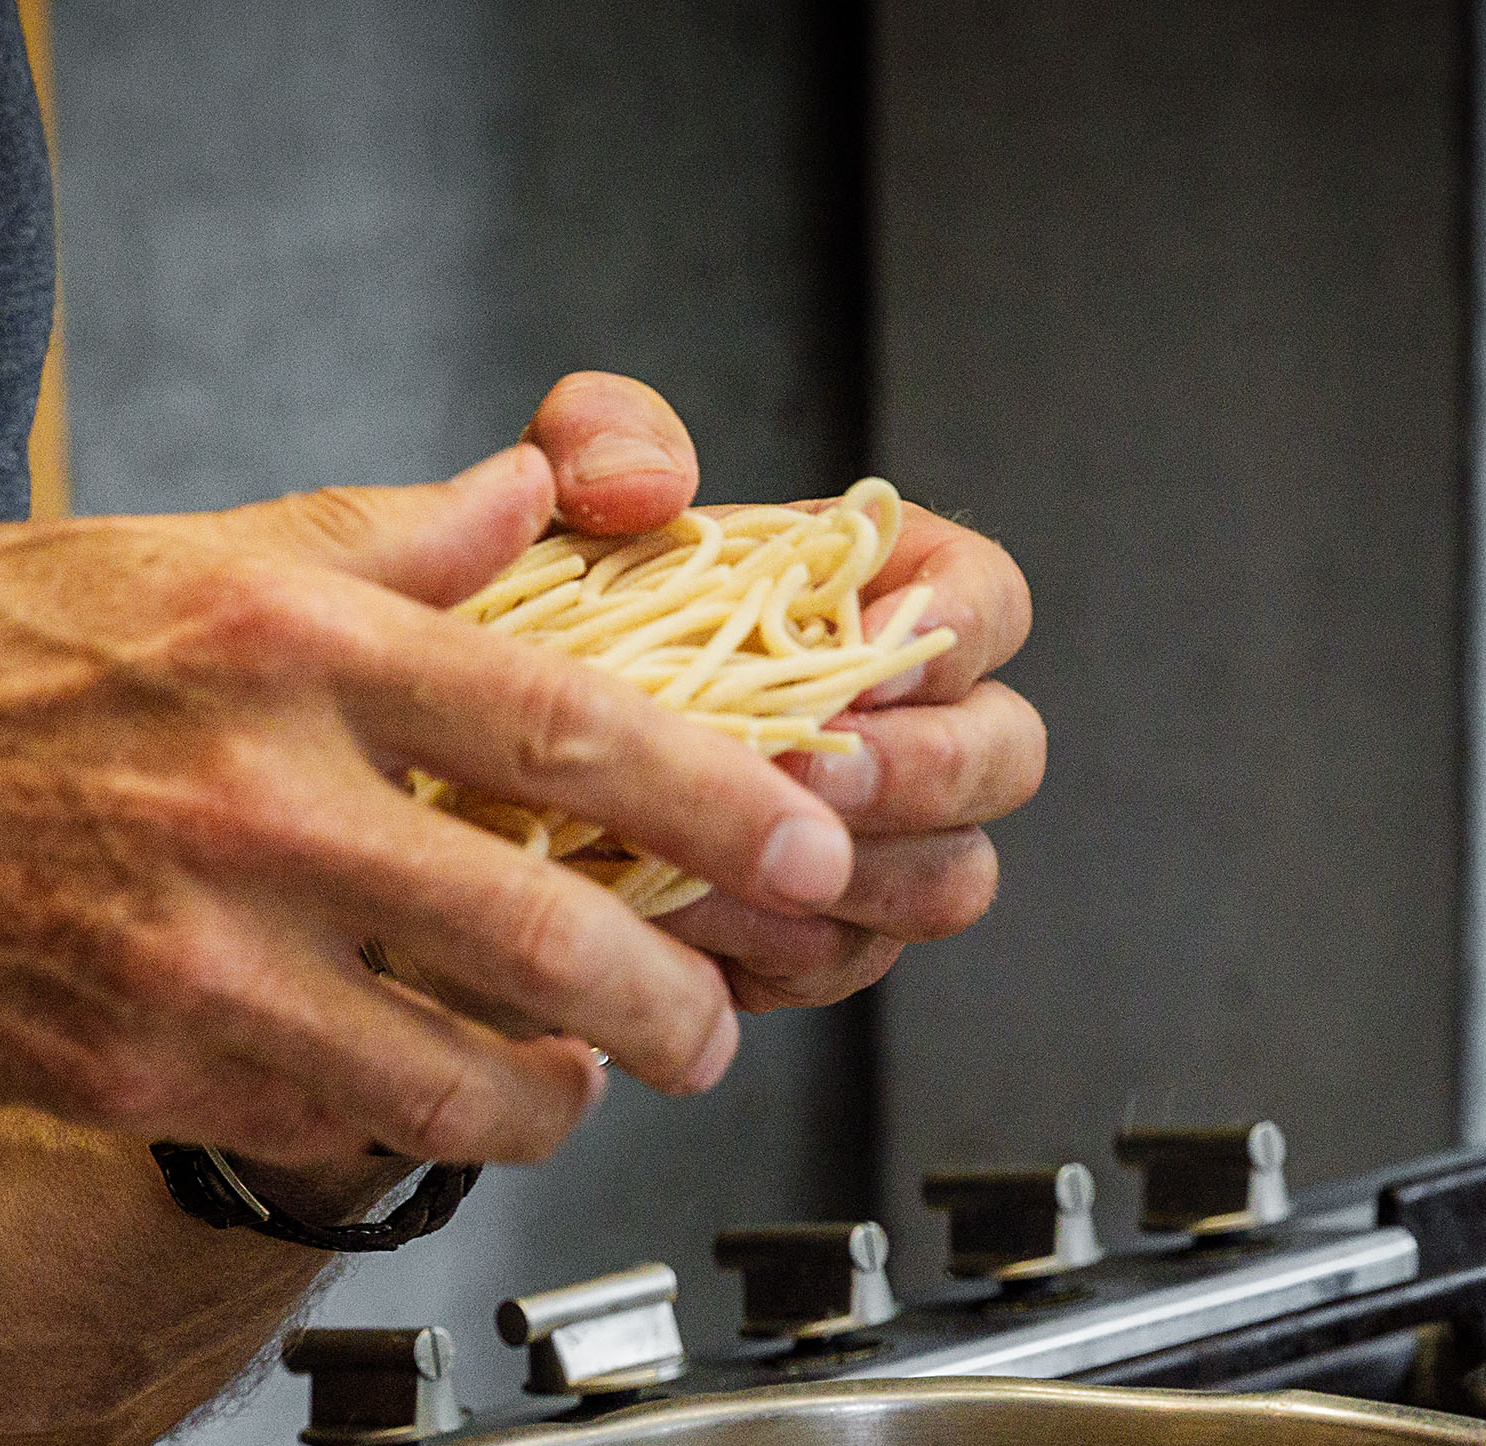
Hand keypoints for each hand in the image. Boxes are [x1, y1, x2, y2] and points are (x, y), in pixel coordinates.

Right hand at [0, 443, 857, 1168]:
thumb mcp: (177, 544)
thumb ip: (379, 540)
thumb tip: (535, 509)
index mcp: (281, 640)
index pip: (562, 726)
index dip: (716, 802)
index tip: (806, 841)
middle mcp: (249, 800)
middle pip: (541, 935)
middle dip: (672, 1001)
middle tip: (712, 1018)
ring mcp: (189, 954)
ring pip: (448, 1080)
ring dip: (551, 1103)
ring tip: (577, 1086)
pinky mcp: (129, 1068)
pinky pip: (323, 1126)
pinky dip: (400, 1127)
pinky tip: (421, 1099)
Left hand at [518, 375, 1042, 1013]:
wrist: (479, 757)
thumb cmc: (547, 610)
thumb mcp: (554, 497)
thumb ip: (602, 440)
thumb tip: (648, 481)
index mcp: (886, 599)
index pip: (988, 605)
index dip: (948, 637)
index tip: (865, 657)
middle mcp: (913, 729)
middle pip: (1006, 759)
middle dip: (926, 772)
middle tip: (815, 771)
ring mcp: (877, 849)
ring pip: (947, 883)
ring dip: (857, 874)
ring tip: (741, 855)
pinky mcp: (812, 942)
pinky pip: (839, 965)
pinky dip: (771, 947)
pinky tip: (683, 920)